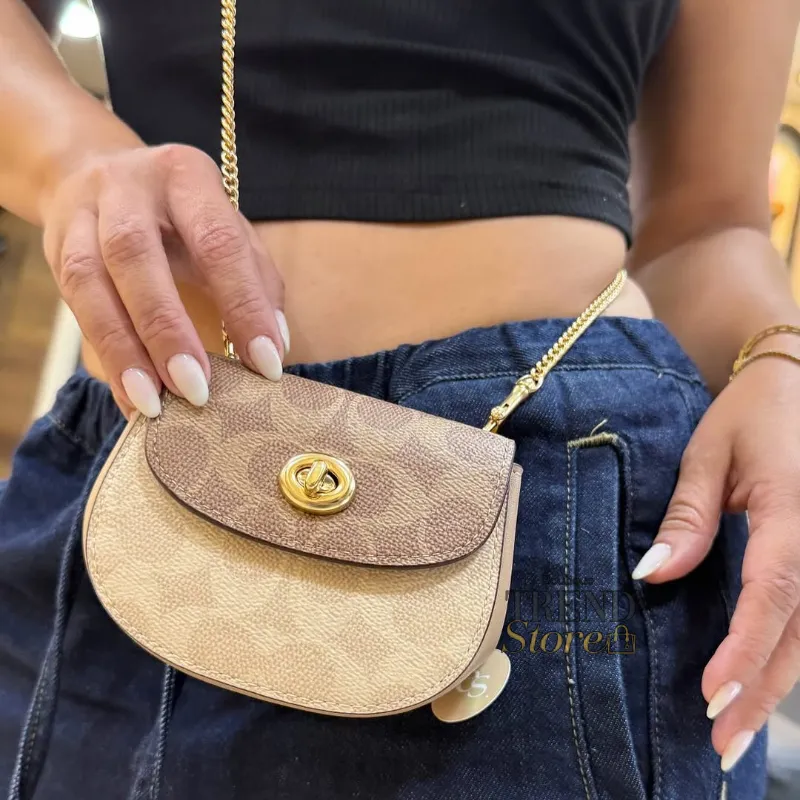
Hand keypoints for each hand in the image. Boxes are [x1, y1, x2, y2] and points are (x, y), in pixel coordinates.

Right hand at [41, 143, 288, 417]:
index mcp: (185, 176)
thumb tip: (275, 346)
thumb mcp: (226, 228)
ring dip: (124, 350)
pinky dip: (106, 359)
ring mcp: (82, 214)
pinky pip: (74, 307)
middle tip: (198, 390)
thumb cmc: (182, 216)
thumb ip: (256, 279)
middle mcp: (127, 187)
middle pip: (136, 255)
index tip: (266, 364)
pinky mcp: (54, 246)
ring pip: (90, 281)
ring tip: (154, 404)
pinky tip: (130, 397)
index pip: (218, 241)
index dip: (244, 305)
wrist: (95, 173)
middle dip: (168, 329)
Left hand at [631, 352, 799, 771]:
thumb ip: (688, 517)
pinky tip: (762, 684)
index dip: (745, 650)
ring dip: (777, 685)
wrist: (796, 384)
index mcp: (794, 513)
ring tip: (738, 733)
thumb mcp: (708, 455)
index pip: (773, 594)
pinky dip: (789, 654)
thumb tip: (654, 575)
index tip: (713, 694)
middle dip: (761, 691)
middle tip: (723, 744)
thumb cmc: (749, 415)